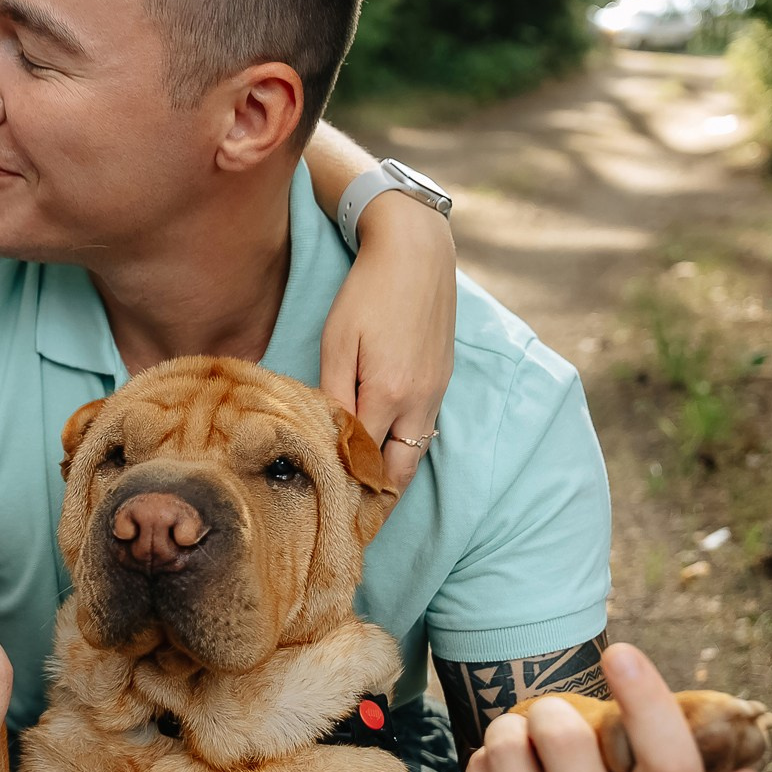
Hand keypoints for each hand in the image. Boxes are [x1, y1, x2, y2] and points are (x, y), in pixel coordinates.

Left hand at [320, 191, 455, 489]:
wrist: (416, 252)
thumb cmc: (367, 293)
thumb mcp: (338, 342)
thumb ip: (334, 394)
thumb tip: (329, 437)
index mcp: (388, 394)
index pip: (364, 461)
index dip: (344, 486)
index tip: (328, 513)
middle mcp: (420, 401)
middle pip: (398, 471)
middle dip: (375, 498)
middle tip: (349, 519)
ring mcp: (436, 391)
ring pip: (415, 453)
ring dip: (391, 473)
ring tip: (363, 493)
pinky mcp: (443, 379)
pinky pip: (425, 428)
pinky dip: (405, 446)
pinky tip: (382, 448)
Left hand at [462, 643, 763, 771]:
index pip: (668, 764)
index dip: (647, 701)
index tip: (622, 654)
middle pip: (563, 737)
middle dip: (554, 708)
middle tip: (559, 717)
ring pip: (508, 745)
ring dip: (515, 729)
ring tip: (531, 748)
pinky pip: (477, 769)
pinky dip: (490, 759)